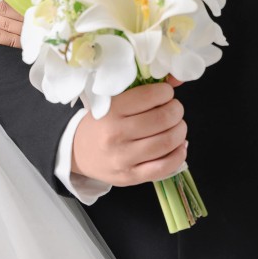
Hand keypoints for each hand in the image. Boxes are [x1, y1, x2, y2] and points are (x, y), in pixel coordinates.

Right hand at [71, 76, 186, 186]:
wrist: (77, 152)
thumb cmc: (99, 123)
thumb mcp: (111, 101)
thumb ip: (141, 90)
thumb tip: (176, 81)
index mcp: (110, 111)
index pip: (149, 96)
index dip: (166, 92)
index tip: (166, 94)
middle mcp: (116, 134)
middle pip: (163, 119)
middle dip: (176, 111)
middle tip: (174, 110)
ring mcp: (124, 158)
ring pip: (167, 142)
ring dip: (180, 131)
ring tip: (177, 126)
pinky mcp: (131, 177)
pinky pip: (165, 167)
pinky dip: (179, 154)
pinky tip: (179, 146)